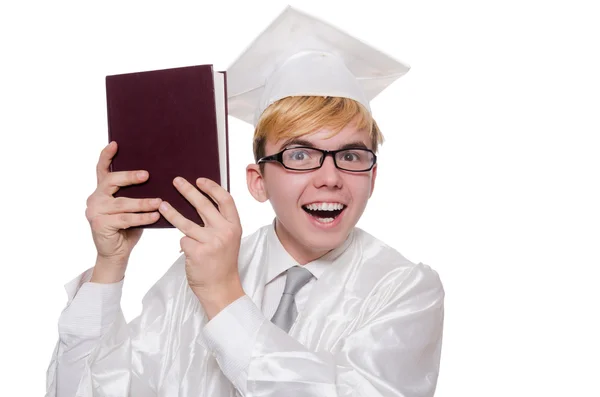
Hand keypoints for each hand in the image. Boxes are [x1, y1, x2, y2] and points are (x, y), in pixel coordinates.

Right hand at [86, 141, 161, 282]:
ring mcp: (95, 211)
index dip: (106, 156)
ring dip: (143, 202)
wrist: (116, 253)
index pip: (102, 169)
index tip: (116, 144)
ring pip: (122, 203)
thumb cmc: (127, 227)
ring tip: (159, 202)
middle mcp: (95, 198)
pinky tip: (155, 216)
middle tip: (147, 175)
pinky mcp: (100, 225)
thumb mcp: (131, 207)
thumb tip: (159, 178)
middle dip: (129, 177)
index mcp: (102, 190)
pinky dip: (142, 217)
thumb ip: (136, 194)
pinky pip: (126, 219)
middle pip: (111, 181)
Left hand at [158, 177, 243, 318]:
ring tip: (161, 205)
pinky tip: (187, 251)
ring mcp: (211, 242)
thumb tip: (199, 202)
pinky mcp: (197, 252)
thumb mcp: (228, 240)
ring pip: (186, 222)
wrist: (221, 288)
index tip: (199, 180)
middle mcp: (225, 231)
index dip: (212, 187)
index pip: (225, 199)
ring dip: (172, 212)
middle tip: (176, 182)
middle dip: (188, 191)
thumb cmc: (222, 264)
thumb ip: (218, 223)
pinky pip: (183, 240)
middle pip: (204, 205)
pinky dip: (183, 244)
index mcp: (234, 226)